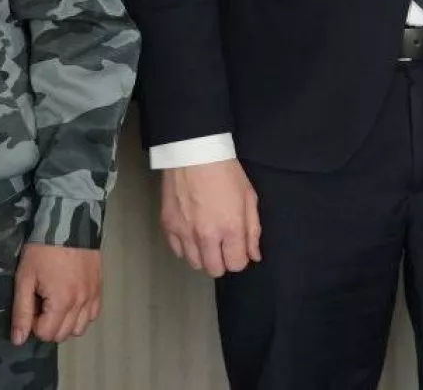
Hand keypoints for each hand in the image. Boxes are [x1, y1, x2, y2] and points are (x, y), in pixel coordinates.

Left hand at [11, 243, 100, 344]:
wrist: (68, 223)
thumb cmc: (42, 250)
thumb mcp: (25, 278)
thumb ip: (22, 312)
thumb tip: (19, 340)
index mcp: (62, 302)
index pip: (46, 334)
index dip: (33, 324)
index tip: (31, 305)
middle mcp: (81, 304)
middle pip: (63, 335)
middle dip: (48, 326)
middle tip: (41, 304)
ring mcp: (93, 296)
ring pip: (80, 329)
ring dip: (65, 323)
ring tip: (56, 304)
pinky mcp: (99, 288)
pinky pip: (93, 315)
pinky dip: (82, 315)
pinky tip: (72, 301)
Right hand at [160, 160, 260, 277]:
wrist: (194, 152)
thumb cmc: (226, 171)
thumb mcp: (248, 197)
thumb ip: (253, 230)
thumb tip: (254, 255)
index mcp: (230, 228)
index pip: (236, 264)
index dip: (240, 258)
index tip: (238, 247)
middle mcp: (206, 236)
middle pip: (214, 270)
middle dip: (222, 261)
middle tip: (223, 244)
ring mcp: (185, 232)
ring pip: (194, 264)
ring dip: (203, 256)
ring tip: (207, 239)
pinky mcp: (168, 226)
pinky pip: (177, 251)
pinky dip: (186, 246)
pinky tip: (192, 232)